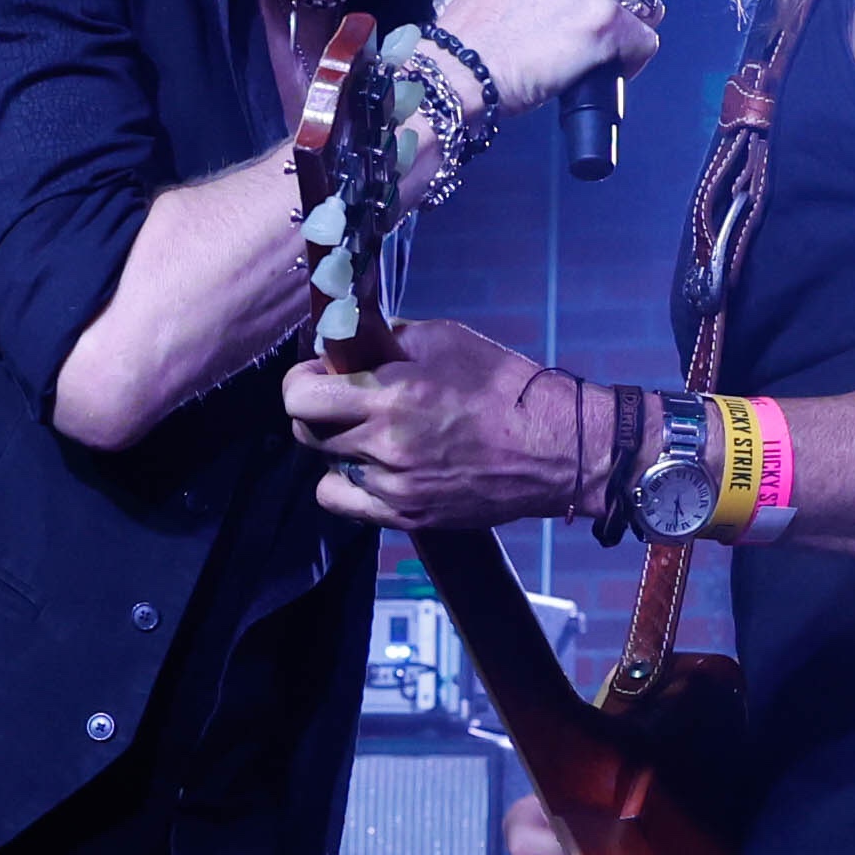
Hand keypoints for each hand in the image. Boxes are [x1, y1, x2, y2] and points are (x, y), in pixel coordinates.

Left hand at [286, 316, 601, 530]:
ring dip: (339, 446)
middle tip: (345, 400)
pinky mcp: (408, 515)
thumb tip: (347, 343)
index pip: (300, 396)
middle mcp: (385, 445)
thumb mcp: (444, 339)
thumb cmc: (505, 387)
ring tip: (374, 434)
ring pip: (326, 466)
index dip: (302, 380)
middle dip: (318, 410)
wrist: (555, 447)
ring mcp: (395, 487)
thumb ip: (386, 340)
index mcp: (391, 396)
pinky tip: (376, 467)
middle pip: (306, 432)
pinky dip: (350, 484)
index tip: (320, 373)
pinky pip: (346, 502)